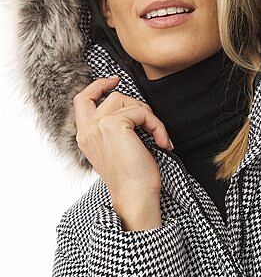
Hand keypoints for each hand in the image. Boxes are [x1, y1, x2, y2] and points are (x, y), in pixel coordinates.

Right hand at [73, 76, 172, 225]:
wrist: (134, 196)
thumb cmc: (132, 178)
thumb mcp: (116, 149)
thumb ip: (114, 128)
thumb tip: (133, 108)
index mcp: (85, 136)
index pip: (82, 100)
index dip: (98, 86)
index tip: (114, 80)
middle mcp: (87, 129)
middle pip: (111, 96)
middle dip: (135, 104)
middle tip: (150, 125)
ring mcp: (99, 125)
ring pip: (128, 101)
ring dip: (148, 116)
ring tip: (157, 136)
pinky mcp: (115, 124)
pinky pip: (142, 112)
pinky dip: (157, 126)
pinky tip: (163, 143)